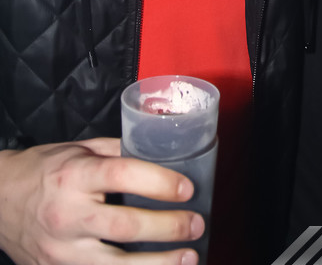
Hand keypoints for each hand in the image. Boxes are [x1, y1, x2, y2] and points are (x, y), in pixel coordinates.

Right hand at [0, 140, 202, 264]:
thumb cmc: (42, 170)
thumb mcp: (78, 149)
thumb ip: (116, 152)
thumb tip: (160, 154)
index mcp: (74, 175)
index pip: (123, 176)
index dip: (159, 183)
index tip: (187, 188)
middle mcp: (67, 214)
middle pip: (125, 225)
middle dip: (167, 228)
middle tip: (196, 225)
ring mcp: (61, 250)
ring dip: (156, 263)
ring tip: (188, 258)